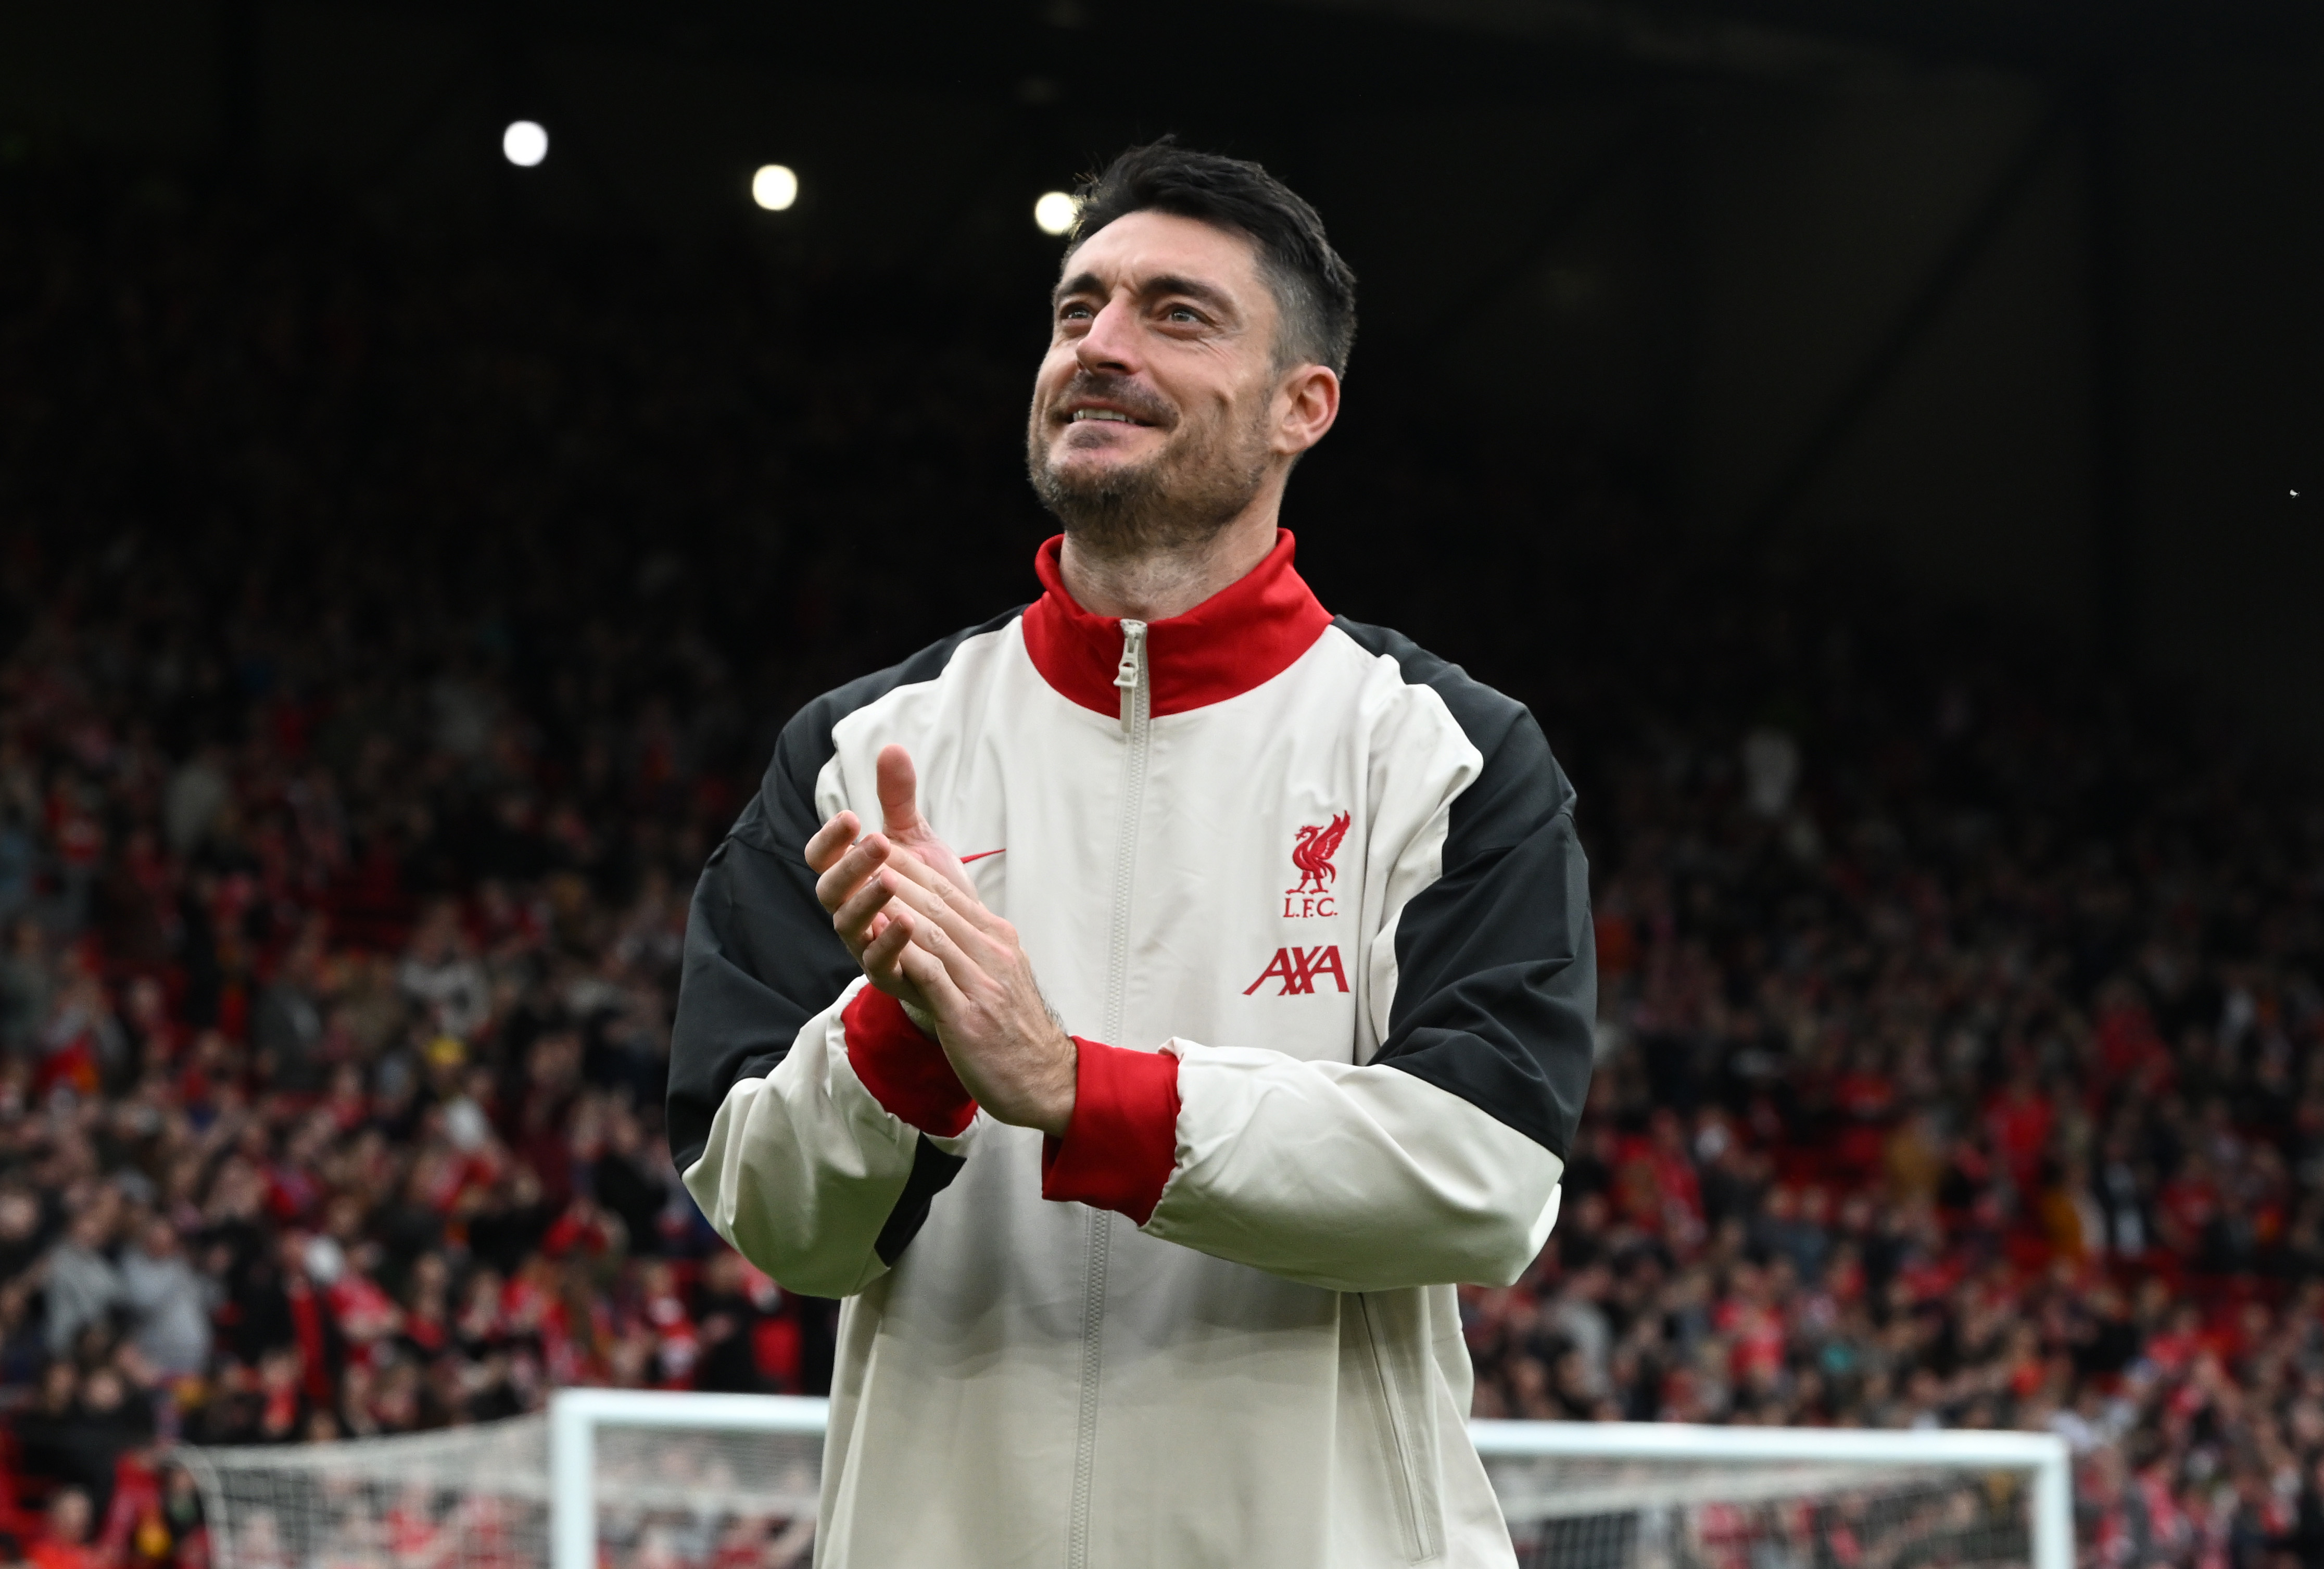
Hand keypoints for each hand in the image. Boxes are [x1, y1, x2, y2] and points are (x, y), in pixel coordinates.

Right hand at [805, 745, 976, 1012]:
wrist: (960, 945)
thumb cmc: (926, 891)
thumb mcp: (915, 842)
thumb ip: (898, 801)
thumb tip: (892, 748)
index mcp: (849, 878)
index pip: (821, 856)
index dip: (829, 838)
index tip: (850, 815)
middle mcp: (849, 910)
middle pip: (829, 890)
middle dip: (850, 865)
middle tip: (878, 841)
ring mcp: (865, 944)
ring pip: (848, 925)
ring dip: (866, 901)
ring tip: (890, 880)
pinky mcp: (890, 973)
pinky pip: (879, 962)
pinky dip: (889, 942)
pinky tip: (910, 920)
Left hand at [870, 850, 1077, 1137]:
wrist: (1045, 1079)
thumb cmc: (1013, 1029)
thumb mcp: (997, 976)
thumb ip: (972, 946)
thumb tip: (940, 920)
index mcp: (997, 940)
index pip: (950, 893)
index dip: (913, 866)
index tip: (881, 845)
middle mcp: (992, 953)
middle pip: (938, 903)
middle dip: (898, 872)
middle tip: (862, 847)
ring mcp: (983, 983)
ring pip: (933, 931)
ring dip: (896, 902)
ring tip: (863, 879)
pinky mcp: (968, 1016)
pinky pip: (931, 975)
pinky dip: (904, 950)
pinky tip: (878, 936)